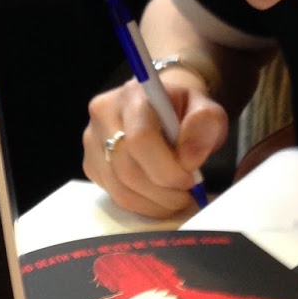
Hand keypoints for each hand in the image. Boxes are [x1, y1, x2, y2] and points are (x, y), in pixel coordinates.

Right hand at [82, 68, 228, 219]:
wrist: (162, 107)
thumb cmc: (184, 109)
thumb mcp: (206, 109)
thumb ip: (205, 124)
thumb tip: (188, 158)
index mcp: (133, 95)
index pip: (140, 139)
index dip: (166, 170)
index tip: (190, 179)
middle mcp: (104, 114)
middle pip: (128, 169)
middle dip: (163, 192)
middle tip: (187, 193)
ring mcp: (92, 140)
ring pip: (120, 188)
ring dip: (154, 203)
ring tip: (176, 196)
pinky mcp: (91, 163)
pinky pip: (114, 195)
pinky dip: (142, 204)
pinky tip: (159, 195)